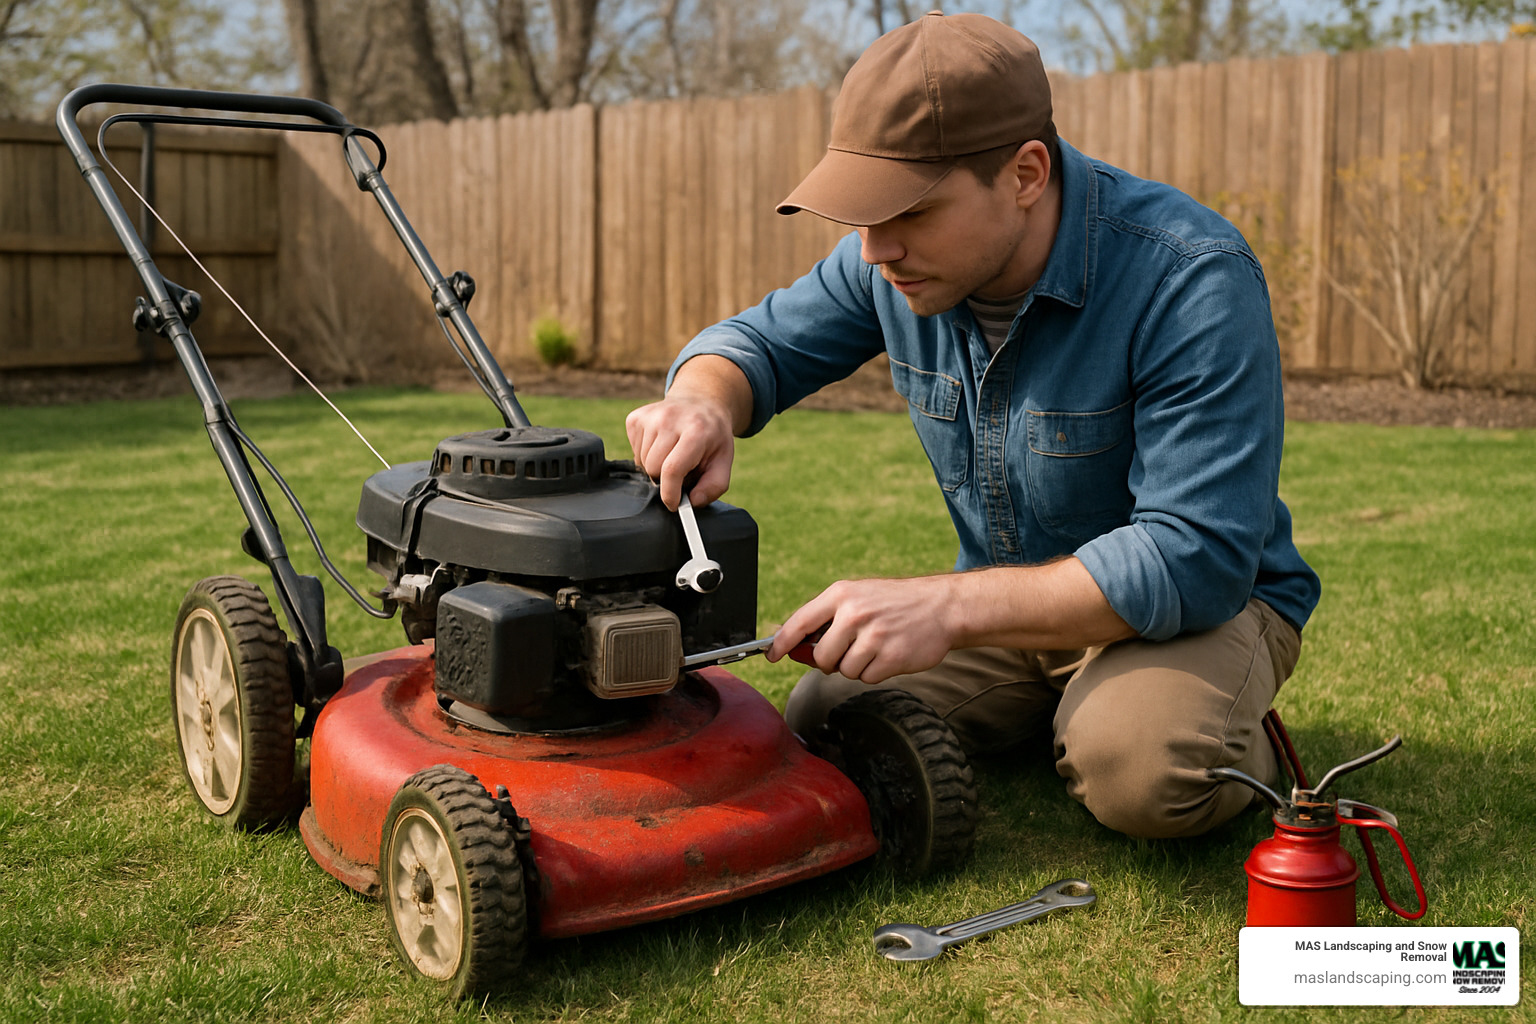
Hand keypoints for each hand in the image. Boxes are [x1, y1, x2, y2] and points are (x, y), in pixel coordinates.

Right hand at [625, 393, 735, 509]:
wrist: (700, 403)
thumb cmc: (712, 437)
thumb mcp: (723, 461)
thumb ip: (713, 487)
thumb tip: (691, 502)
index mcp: (696, 430)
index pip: (672, 469)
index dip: (670, 493)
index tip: (674, 504)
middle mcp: (669, 419)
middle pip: (653, 469)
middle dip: (665, 478)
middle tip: (680, 470)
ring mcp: (650, 416)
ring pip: (642, 462)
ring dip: (655, 466)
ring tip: (671, 454)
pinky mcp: (635, 418)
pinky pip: (634, 451)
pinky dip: (645, 454)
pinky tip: (660, 444)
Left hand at [767, 576, 956, 683]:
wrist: (941, 607)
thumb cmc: (895, 603)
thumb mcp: (859, 597)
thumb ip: (827, 620)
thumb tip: (796, 648)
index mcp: (841, 594)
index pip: (800, 621)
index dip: (781, 642)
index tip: (772, 656)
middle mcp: (855, 613)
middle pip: (821, 656)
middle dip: (830, 660)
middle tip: (849, 649)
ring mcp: (874, 636)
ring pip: (844, 670)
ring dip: (855, 666)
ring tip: (874, 647)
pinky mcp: (891, 657)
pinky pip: (866, 678)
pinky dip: (874, 672)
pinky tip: (888, 654)